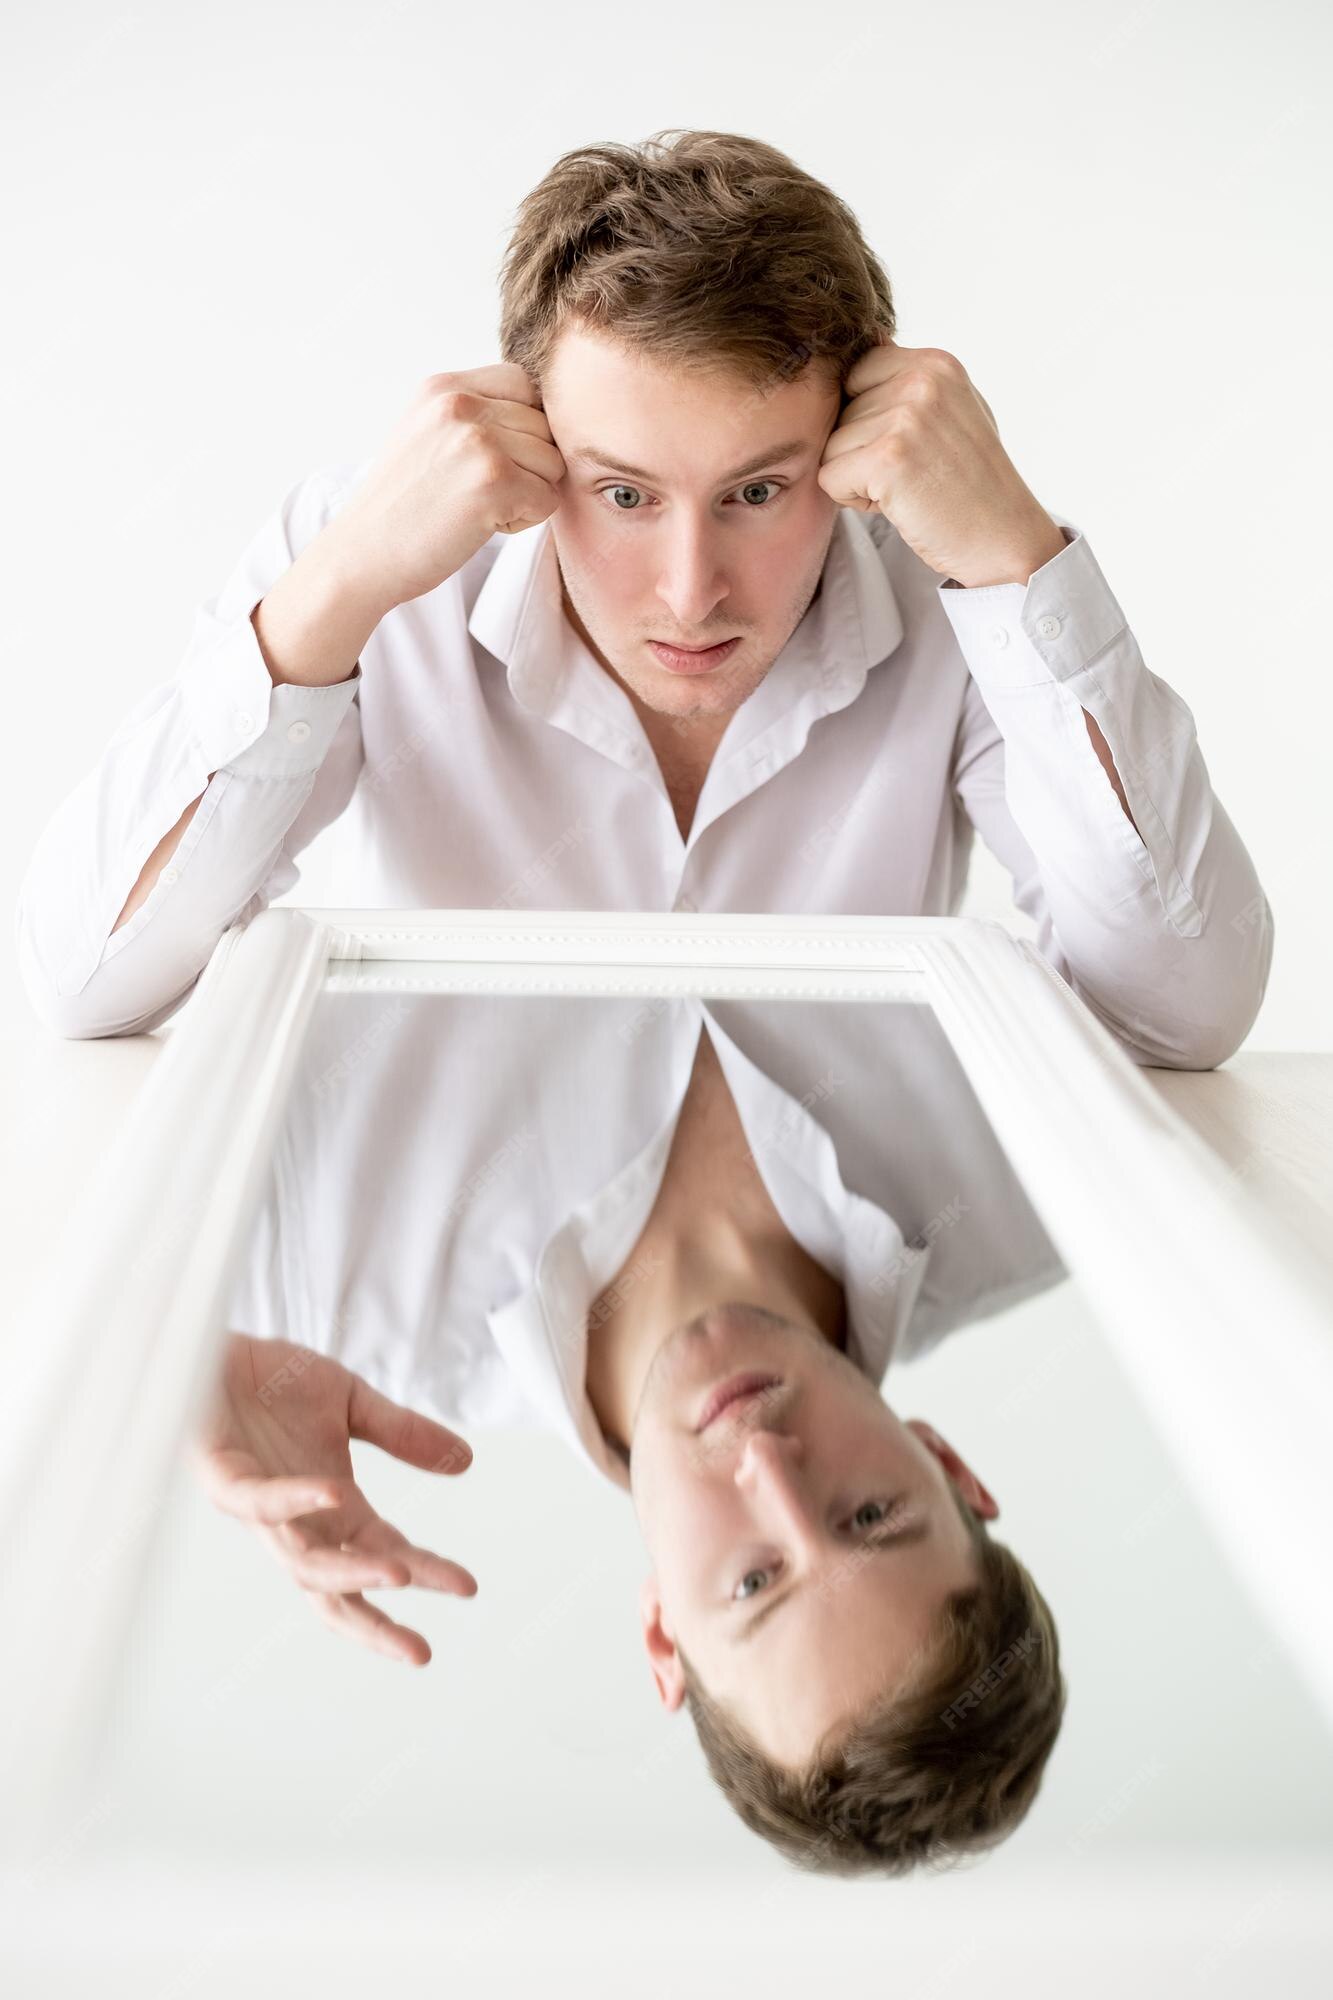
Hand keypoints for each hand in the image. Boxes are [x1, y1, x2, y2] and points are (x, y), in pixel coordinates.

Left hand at [189, 1333, 476, 1666]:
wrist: (213, 1345)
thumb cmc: (273, 1381)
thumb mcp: (352, 1403)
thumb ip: (403, 1434)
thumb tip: (466, 1460)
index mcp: (331, 1509)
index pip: (383, 1554)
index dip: (424, 1573)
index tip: (467, 1586)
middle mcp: (295, 1522)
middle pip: (336, 1592)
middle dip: (376, 1625)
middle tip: (418, 1652)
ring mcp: (258, 1506)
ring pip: (300, 1562)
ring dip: (349, 1573)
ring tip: (400, 1575)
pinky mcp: (222, 1477)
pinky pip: (260, 1500)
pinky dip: (296, 1500)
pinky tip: (334, 1493)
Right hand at [330, 363, 565, 610]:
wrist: (363, 554)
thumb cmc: (401, 505)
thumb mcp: (426, 431)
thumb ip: (474, 412)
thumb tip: (542, 413)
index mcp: (444, 386)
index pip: (523, 386)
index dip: (523, 428)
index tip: (490, 459)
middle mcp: (461, 404)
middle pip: (543, 427)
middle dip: (526, 466)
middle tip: (478, 493)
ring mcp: (479, 440)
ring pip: (552, 463)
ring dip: (528, 494)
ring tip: (479, 507)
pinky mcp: (495, 482)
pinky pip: (549, 499)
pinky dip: (525, 521)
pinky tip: (483, 525)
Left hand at [817, 337, 1065, 587]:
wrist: (1003, 539)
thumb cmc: (972, 484)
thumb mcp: (953, 410)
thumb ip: (912, 380)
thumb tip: (869, 337)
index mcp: (936, 363)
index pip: (855, 373)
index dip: (866, 416)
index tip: (908, 445)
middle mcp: (923, 379)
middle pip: (839, 411)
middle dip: (862, 451)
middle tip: (913, 474)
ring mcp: (906, 416)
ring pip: (831, 446)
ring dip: (859, 477)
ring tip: (909, 489)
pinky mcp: (889, 457)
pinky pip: (829, 476)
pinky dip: (853, 499)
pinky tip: (897, 503)